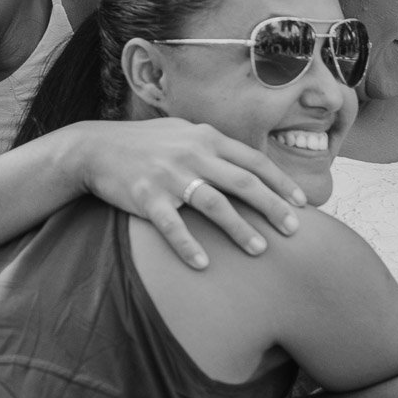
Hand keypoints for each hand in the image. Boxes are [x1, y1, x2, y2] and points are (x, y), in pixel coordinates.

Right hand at [73, 118, 305, 265]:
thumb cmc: (147, 143)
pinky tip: (202, 264)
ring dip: (241, 229)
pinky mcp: (146, 197)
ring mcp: (170, 175)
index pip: (255, 161)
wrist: (95, 147)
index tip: (302, 203)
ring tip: (261, 250)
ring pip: (215, 204)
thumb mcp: (185, 133)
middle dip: (273, 207)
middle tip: (294, 230)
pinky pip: (172, 226)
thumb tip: (250, 164)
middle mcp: (194, 154)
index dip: (281, 182)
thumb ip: (216, 146)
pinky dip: (188, 246)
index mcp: (207, 138)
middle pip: (244, 183)